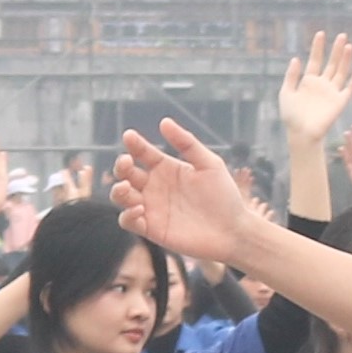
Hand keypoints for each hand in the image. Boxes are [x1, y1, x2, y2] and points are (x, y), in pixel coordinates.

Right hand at [112, 121, 275, 269]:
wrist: (234, 231)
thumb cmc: (224, 196)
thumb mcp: (209, 164)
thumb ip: (187, 143)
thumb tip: (164, 121)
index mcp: (166, 168)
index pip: (143, 153)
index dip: (134, 144)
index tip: (129, 136)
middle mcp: (155, 186)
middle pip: (126, 173)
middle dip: (121, 166)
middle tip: (126, 162)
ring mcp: (151, 208)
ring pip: (122, 196)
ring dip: (118, 190)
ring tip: (127, 186)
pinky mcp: (152, 229)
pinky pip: (128, 221)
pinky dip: (127, 215)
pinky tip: (139, 208)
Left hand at [275, 31, 351, 146]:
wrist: (301, 133)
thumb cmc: (291, 116)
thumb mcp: (286, 92)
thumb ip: (291, 76)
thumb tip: (296, 58)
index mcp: (309, 81)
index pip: (315, 60)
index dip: (318, 47)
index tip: (320, 34)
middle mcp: (322, 84)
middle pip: (331, 63)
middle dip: (336, 49)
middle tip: (342, 35)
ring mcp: (332, 92)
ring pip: (341, 72)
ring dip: (346, 59)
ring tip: (349, 46)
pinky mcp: (340, 102)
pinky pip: (350, 88)